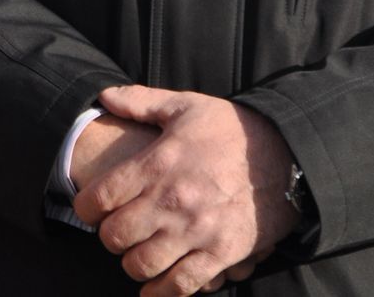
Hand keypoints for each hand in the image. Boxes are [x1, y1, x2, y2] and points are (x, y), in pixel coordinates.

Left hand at [74, 85, 298, 295]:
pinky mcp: (221, 253)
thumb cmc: (232, 129)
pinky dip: (162, 292)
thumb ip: (140, 101)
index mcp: (156, 164)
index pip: (99, 198)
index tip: (90, 210)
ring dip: (133, 265)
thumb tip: (104, 96)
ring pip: (142, 264)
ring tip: (136, 255)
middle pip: (115, 236)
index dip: (85, 208)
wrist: (287, 154)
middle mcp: (171, 200)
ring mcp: (196, 230)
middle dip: (108, 237)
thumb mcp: (186, 105)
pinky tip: (155, 289)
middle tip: (116, 232)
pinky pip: (182, 284)